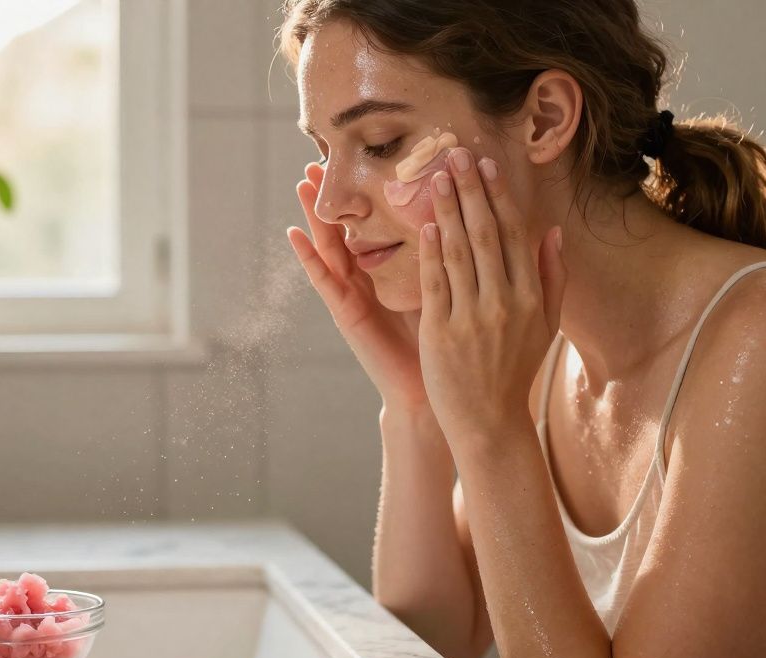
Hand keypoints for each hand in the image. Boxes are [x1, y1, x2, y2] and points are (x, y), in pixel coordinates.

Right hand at [287, 162, 429, 409]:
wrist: (431, 392)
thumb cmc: (444, 344)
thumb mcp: (449, 290)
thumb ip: (452, 257)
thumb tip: (473, 217)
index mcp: (389, 272)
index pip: (374, 224)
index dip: (364, 194)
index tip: (359, 158)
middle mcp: (367, 280)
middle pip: (346, 228)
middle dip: (334, 194)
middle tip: (319, 156)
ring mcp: (353, 296)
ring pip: (329, 246)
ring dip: (312, 214)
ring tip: (301, 183)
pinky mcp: (346, 315)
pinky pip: (323, 281)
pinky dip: (306, 258)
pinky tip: (292, 234)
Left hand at [416, 149, 566, 441]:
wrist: (488, 421)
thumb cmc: (514, 371)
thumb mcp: (545, 326)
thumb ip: (552, 277)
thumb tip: (553, 231)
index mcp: (529, 296)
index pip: (512, 235)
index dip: (498, 197)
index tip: (487, 165)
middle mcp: (503, 301)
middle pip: (484, 234)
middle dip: (470, 190)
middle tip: (454, 154)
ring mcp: (472, 316)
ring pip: (458, 251)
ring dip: (446, 209)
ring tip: (435, 177)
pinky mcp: (441, 331)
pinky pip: (436, 282)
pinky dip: (430, 251)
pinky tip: (424, 224)